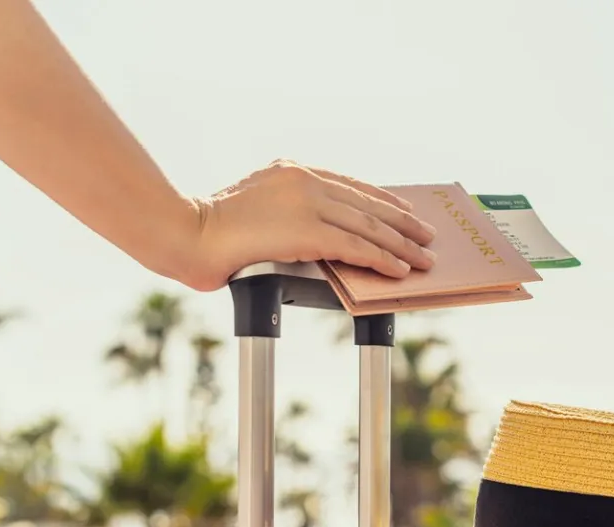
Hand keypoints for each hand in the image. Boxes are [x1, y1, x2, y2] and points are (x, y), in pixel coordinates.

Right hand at [185, 159, 437, 290]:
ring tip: (423, 257)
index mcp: (291, 171)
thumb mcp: (255, 209)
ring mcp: (307, 202)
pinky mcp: (308, 229)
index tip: (403, 210)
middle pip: (367, 203)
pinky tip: (399, 268)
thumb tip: (314, 235)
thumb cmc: (210, 230)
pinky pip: (356, 246)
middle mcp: (304, 180)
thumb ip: (287, 212)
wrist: (186, 233)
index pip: (349, 185)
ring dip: (401, 244)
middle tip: (427, 234)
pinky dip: (382, 258)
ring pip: (368, 225)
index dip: (381, 200)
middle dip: (402, 222)